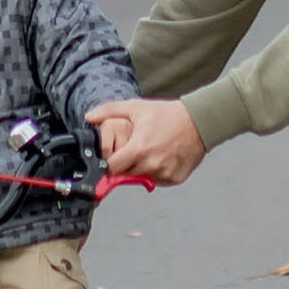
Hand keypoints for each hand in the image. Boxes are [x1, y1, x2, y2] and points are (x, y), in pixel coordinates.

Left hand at [85, 97, 205, 184]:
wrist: (200, 121)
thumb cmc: (168, 114)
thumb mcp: (136, 108)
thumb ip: (109, 111)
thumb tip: (88, 117)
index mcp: (138, 149)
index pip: (112, 169)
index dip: (110, 163)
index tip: (115, 157)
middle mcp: (150, 164)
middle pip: (126, 175)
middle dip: (127, 165)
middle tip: (136, 150)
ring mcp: (164, 173)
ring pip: (143, 178)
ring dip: (142, 169)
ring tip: (152, 150)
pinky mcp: (175, 178)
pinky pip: (159, 180)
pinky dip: (158, 172)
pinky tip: (164, 156)